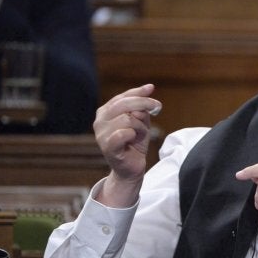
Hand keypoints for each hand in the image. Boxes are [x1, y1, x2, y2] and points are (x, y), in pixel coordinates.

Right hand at [93, 84, 161, 206]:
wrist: (132, 168)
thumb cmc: (135, 143)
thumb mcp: (141, 121)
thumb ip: (142, 106)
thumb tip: (148, 89)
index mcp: (105, 112)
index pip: (122, 96)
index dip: (138, 92)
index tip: (151, 89)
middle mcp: (99, 121)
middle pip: (124, 104)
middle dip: (144, 103)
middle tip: (157, 107)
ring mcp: (101, 134)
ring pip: (127, 118)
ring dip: (140, 126)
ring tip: (139, 135)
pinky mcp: (107, 147)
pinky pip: (124, 133)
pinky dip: (133, 134)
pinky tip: (132, 140)